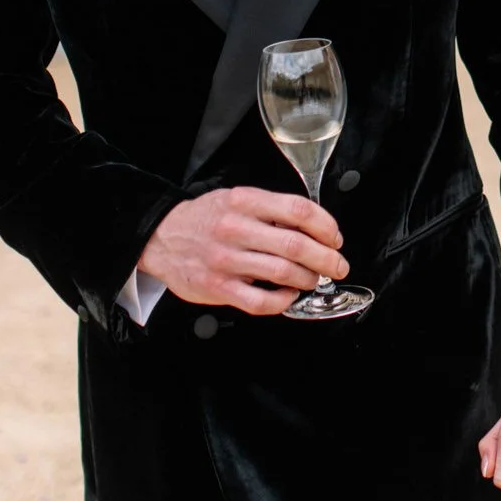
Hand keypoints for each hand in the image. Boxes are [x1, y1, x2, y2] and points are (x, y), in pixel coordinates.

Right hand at [135, 187, 346, 316]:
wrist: (162, 238)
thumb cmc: (206, 219)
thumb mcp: (236, 199)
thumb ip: (271, 209)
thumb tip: (314, 227)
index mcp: (245, 201)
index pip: (299, 210)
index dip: (326, 226)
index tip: (335, 237)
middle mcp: (236, 229)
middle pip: (296, 244)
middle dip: (326, 259)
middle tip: (338, 265)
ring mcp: (226, 260)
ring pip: (283, 273)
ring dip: (308, 279)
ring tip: (313, 280)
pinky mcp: (218, 287)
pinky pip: (261, 301)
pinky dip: (282, 300)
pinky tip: (288, 295)